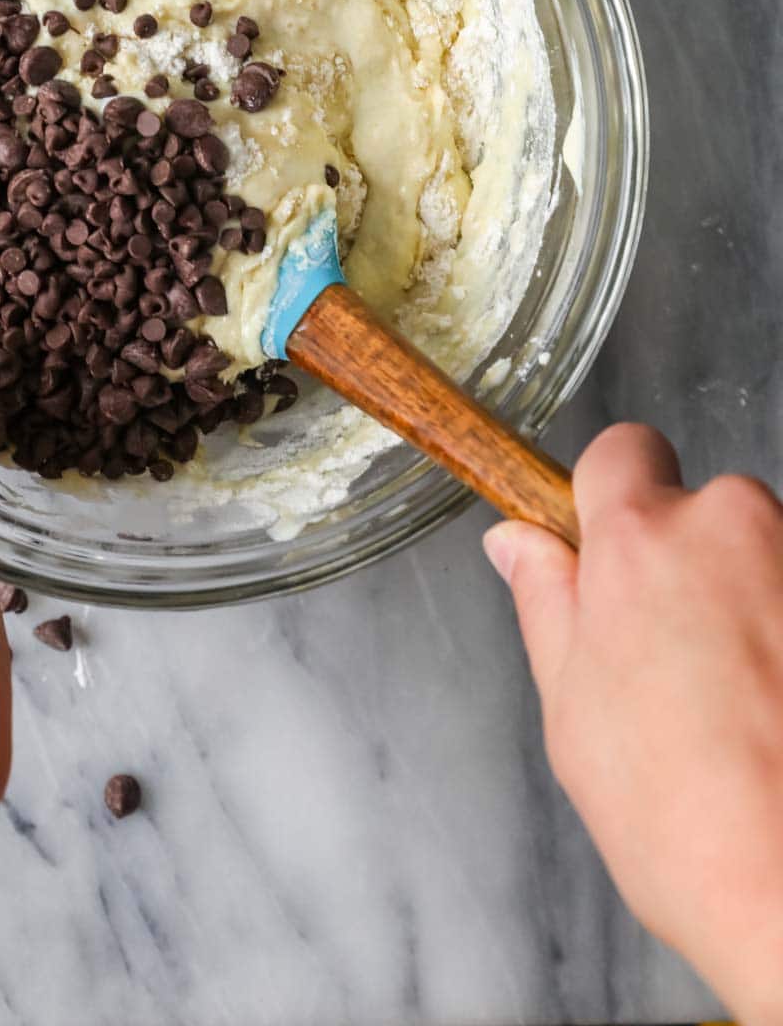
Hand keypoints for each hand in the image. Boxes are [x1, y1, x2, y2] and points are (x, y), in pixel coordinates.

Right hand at [485, 423, 782, 1025]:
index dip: (611, 496)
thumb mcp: (573, 713)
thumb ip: (547, 605)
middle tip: (674, 667)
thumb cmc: (684, 823)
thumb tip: (517, 543)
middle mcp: (734, 527)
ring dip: (752, 607)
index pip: (623, 450)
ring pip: (764, 560)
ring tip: (742, 713)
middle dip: (690, 568)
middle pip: (703, 512)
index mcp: (641, 542)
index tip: (608, 552)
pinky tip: (779, 719)